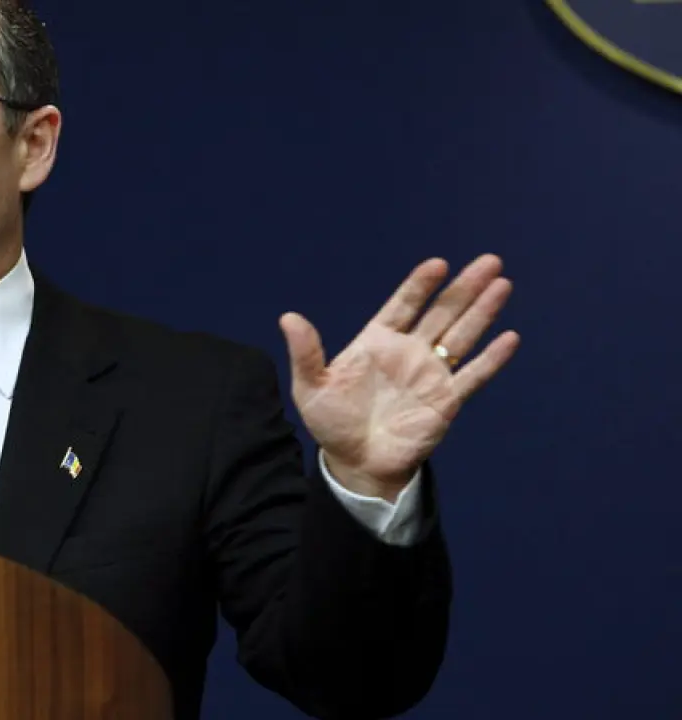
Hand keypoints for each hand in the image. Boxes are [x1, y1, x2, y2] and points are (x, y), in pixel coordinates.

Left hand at [279, 254, 519, 500]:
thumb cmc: (332, 423)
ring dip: (482, 311)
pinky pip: (472, 375)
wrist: (357, 463)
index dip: (420, 285)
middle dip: (464, 287)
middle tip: (489, 261)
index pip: (403, 305)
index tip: (438, 264)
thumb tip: (287, 317)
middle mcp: (409, 351)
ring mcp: (430, 374)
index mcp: (377, 342)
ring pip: (462, 335)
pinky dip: (492, 358)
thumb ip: (306, 353)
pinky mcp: (447, 400)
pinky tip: (510, 337)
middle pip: (442, 312)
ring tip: (502, 283)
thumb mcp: (311, 387)